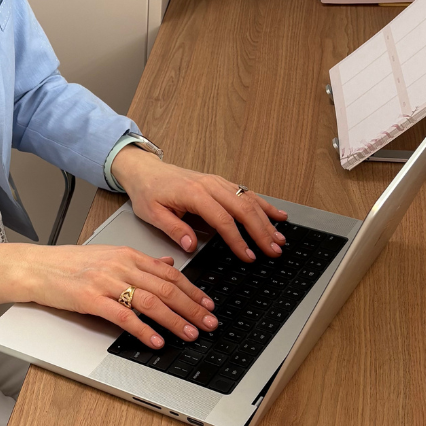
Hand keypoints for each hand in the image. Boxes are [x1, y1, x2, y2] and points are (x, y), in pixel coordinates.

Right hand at [0, 242, 217, 347]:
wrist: (38, 267)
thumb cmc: (69, 264)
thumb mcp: (109, 255)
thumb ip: (140, 261)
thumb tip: (169, 263)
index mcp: (127, 255)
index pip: (169, 273)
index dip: (192, 290)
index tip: (208, 304)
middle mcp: (120, 266)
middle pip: (165, 288)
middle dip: (192, 307)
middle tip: (209, 323)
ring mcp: (106, 282)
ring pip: (150, 302)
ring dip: (174, 320)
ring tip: (190, 334)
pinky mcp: (91, 299)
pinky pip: (123, 316)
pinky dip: (143, 330)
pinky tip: (155, 340)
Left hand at [109, 146, 288, 261]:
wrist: (145, 170)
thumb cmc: (148, 191)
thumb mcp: (152, 214)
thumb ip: (173, 229)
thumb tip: (191, 245)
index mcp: (193, 193)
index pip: (222, 219)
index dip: (238, 239)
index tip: (248, 255)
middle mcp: (209, 185)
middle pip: (242, 209)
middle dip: (261, 231)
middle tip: (273, 251)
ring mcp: (217, 182)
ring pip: (248, 200)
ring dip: (266, 220)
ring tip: (280, 238)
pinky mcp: (220, 182)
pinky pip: (246, 193)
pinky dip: (264, 204)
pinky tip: (278, 215)